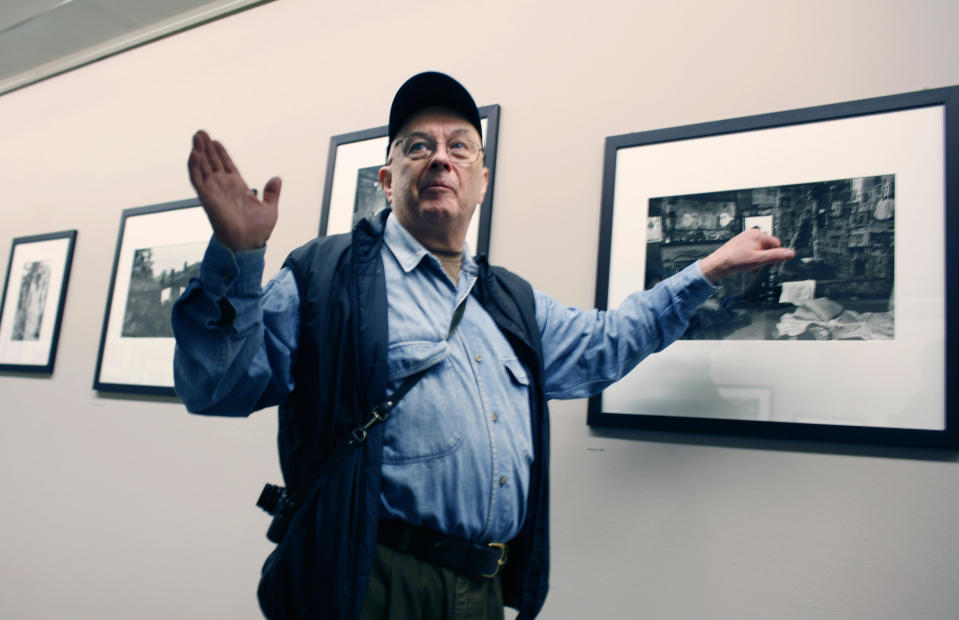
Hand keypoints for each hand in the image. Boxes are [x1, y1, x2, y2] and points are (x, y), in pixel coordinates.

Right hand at [187, 130, 280, 251]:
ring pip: (203, 167)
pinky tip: (194, 153)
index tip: (215, 141)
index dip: (221, 153)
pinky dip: (194, 166)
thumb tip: (277, 178)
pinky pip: (198, 180)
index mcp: (237, 188)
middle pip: (213, 162)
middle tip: (200, 132)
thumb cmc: (258, 231)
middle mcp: (223, 188)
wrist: (248, 244)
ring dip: (199, 152)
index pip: (226, 166)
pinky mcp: (207, 198)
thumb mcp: (270, 209)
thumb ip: (272, 193)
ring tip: (196, 136)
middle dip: (207, 147)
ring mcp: (214, 191)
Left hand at [699, 228, 794, 282]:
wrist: (718, 264)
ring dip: (759, 260)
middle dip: (766, 258)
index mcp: (758, 235)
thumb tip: (791, 253)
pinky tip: (746, 265)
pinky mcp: (741, 243)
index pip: (777, 244)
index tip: (769, 265)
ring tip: (751, 268)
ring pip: (760, 250)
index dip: (775, 256)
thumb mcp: (759, 260)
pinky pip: (753, 250)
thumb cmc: (735, 261)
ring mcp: (746, 238)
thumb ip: (776, 256)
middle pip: (769, 247)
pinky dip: (752, 258)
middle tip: (758, 267)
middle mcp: (752, 233)